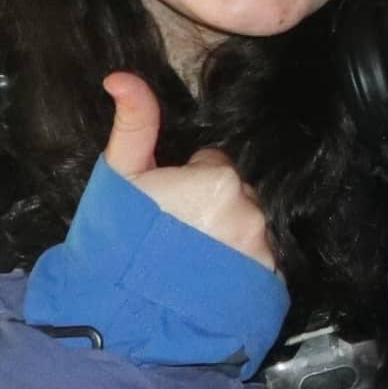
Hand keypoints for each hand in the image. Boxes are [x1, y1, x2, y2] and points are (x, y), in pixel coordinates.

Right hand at [100, 72, 274, 271]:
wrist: (123, 313)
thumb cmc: (117, 242)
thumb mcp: (120, 176)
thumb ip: (135, 122)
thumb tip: (120, 75)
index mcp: (219, 178)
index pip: (216, 166)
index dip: (191, 183)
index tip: (169, 206)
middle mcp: (251, 211)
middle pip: (238, 195)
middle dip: (214, 209)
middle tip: (178, 238)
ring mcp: (264, 251)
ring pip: (252, 228)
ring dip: (231, 239)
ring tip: (193, 263)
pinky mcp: (270, 285)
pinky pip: (264, 263)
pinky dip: (245, 269)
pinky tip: (213, 282)